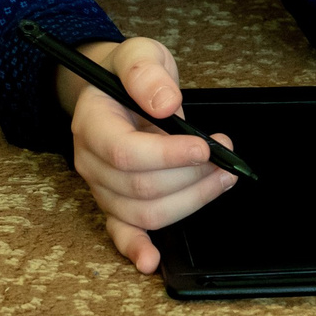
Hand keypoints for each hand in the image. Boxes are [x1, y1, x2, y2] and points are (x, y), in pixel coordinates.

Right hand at [58, 37, 237, 272]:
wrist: (114, 87)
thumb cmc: (129, 73)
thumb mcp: (140, 55)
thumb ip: (148, 74)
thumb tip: (166, 104)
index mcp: (92, 123)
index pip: (126, 152)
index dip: (168, 155)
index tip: (205, 147)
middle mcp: (91, 160)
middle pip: (141, 187)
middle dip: (191, 177)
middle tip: (225, 158)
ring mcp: (101, 186)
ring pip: (144, 212)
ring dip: (190, 200)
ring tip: (222, 177)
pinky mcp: (114, 202)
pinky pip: (121, 231)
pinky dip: (136, 248)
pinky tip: (152, 261)